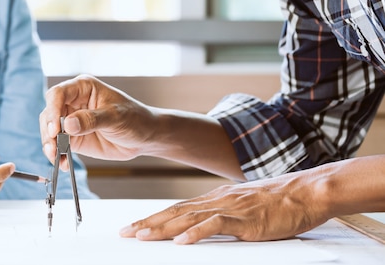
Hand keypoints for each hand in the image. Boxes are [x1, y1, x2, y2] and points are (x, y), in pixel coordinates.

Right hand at [40, 75, 156, 169]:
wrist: (145, 137)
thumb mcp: (115, 117)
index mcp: (83, 88)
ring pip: (50, 130)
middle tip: (53, 147)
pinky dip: (58, 155)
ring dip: (50, 144)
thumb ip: (91, 120)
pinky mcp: (74, 138)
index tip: (55, 129)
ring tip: (56, 157)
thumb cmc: (134, 118)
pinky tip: (62, 163)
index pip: (58, 94)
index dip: (52, 110)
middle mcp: (74, 102)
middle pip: (49, 113)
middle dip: (48, 130)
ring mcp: (72, 120)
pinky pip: (59, 145)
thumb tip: (68, 124)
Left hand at [119, 169, 328, 243]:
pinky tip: (182, 240)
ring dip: (163, 228)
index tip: (134, 226)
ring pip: (189, 218)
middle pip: (175, 212)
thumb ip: (223, 215)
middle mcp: (216, 200)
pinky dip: (198, 233)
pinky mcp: (246, 220)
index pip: (177, 209)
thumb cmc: (279, 202)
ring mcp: (230, 209)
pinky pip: (217, 226)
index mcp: (215, 199)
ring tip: (142, 236)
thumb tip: (205, 226)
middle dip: (148, 223)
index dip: (153, 218)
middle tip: (126, 233)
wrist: (306, 192)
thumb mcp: (244, 207)